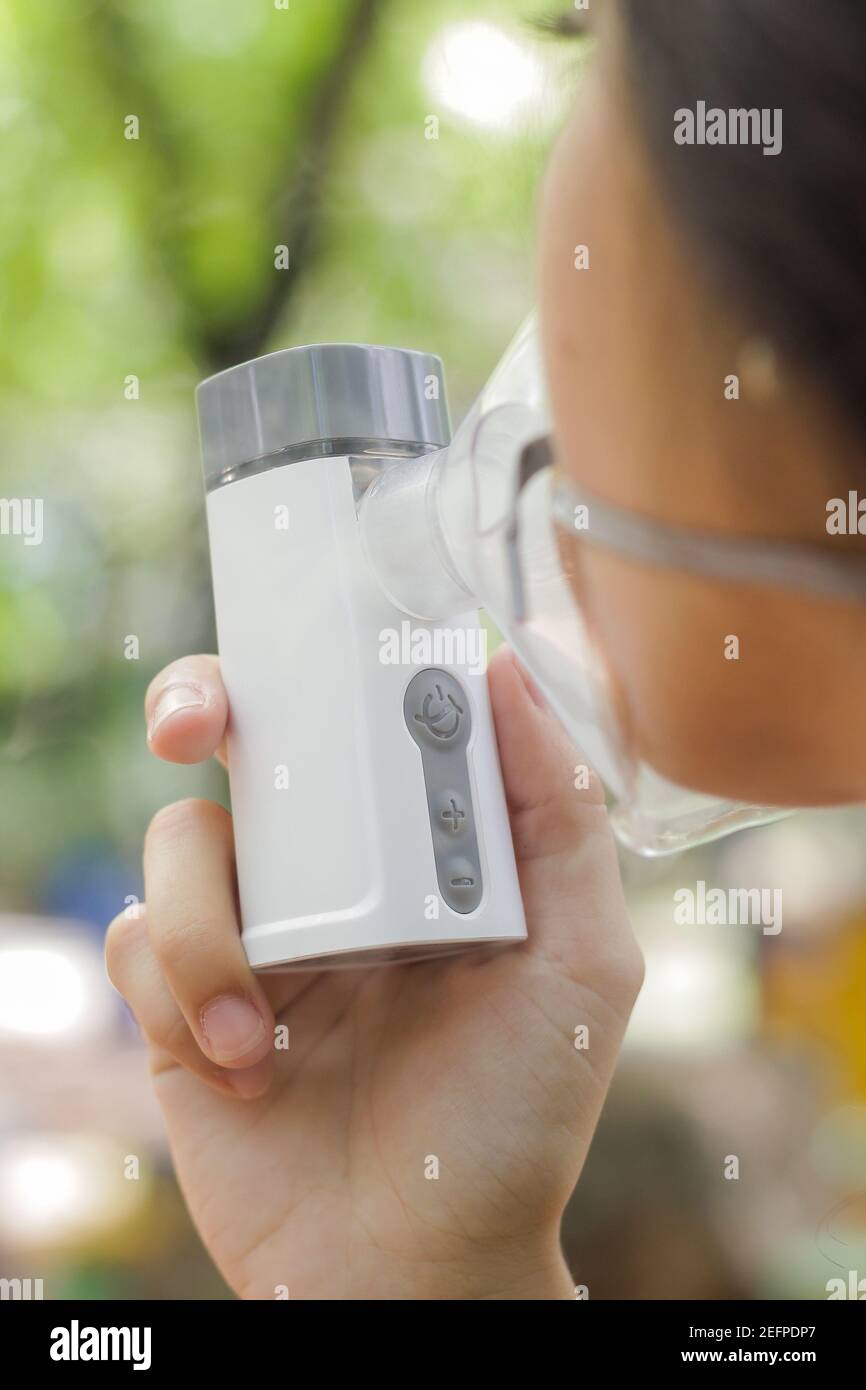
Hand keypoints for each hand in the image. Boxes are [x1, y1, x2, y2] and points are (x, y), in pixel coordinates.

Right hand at [106, 647, 642, 1299]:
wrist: (417, 1262)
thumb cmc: (513, 1117)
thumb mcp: (580, 962)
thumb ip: (558, 818)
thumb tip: (506, 671)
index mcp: (411, 848)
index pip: (359, 721)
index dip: (323, 661)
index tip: (307, 632)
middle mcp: (326, 874)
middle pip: (238, 740)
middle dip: (196, 703)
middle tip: (189, 725)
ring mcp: (249, 931)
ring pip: (178, 845)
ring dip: (207, 928)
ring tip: (255, 1028)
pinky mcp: (179, 1001)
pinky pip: (134, 941)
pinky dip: (175, 988)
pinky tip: (238, 1065)